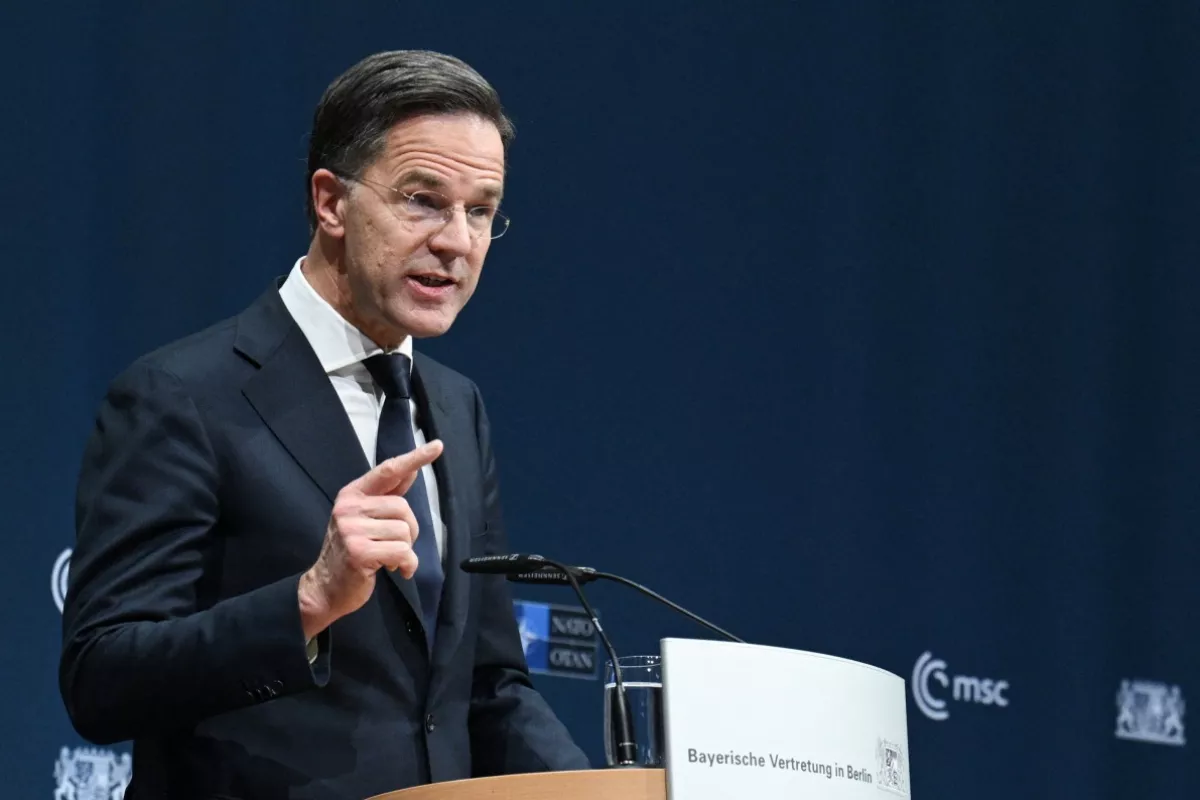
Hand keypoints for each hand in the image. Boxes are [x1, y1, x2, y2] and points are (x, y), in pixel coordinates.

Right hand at [298, 440, 443, 638]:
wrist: (325, 587)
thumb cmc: (350, 550)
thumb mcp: (364, 517)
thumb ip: (387, 495)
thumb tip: (411, 471)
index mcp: (352, 495)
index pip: (388, 470)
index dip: (415, 458)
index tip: (437, 446)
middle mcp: (349, 508)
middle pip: (403, 508)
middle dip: (408, 530)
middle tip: (394, 545)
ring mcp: (352, 530)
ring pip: (405, 532)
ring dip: (405, 550)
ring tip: (387, 557)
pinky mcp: (359, 552)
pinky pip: (402, 552)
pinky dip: (407, 564)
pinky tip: (395, 570)